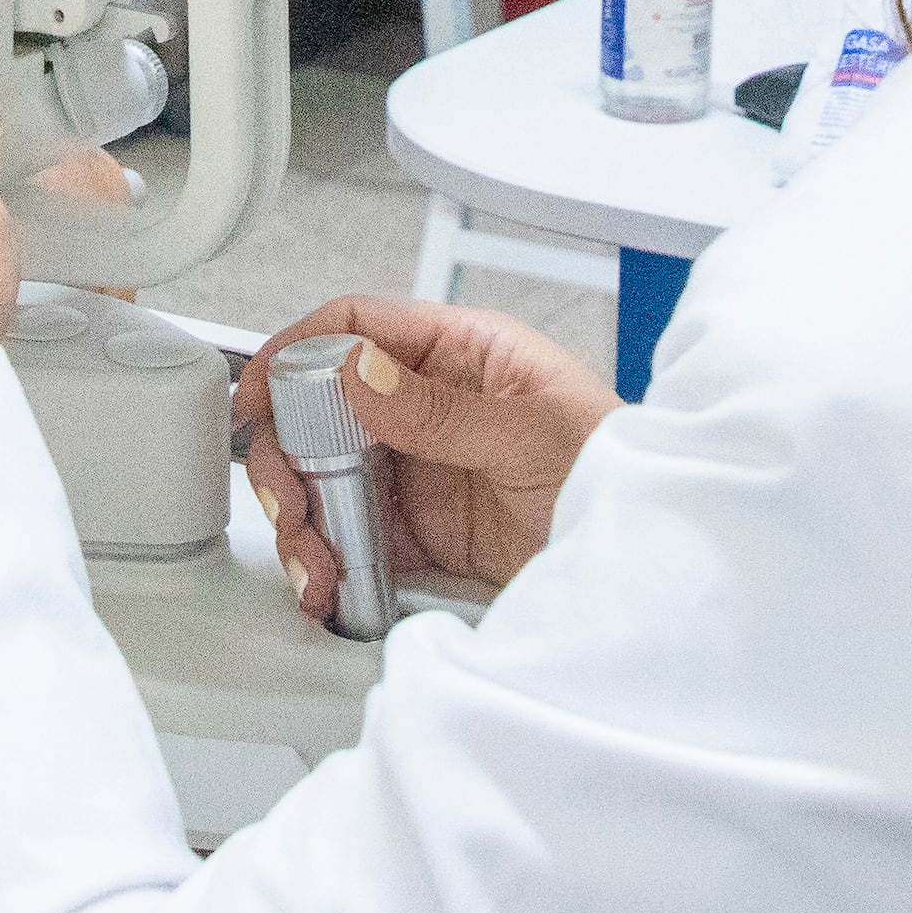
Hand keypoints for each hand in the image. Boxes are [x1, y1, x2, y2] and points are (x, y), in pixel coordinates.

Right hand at [231, 296, 612, 620]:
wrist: (653, 561)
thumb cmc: (617, 467)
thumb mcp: (532, 431)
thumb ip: (442, 409)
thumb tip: (359, 373)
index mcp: (460, 352)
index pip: (358, 326)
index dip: (297, 351)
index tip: (258, 393)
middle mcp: (427, 405)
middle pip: (320, 410)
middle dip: (288, 456)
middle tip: (289, 501)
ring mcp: (418, 469)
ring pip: (323, 478)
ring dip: (301, 520)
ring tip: (313, 564)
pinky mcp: (418, 531)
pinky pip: (348, 537)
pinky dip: (325, 561)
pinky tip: (327, 585)